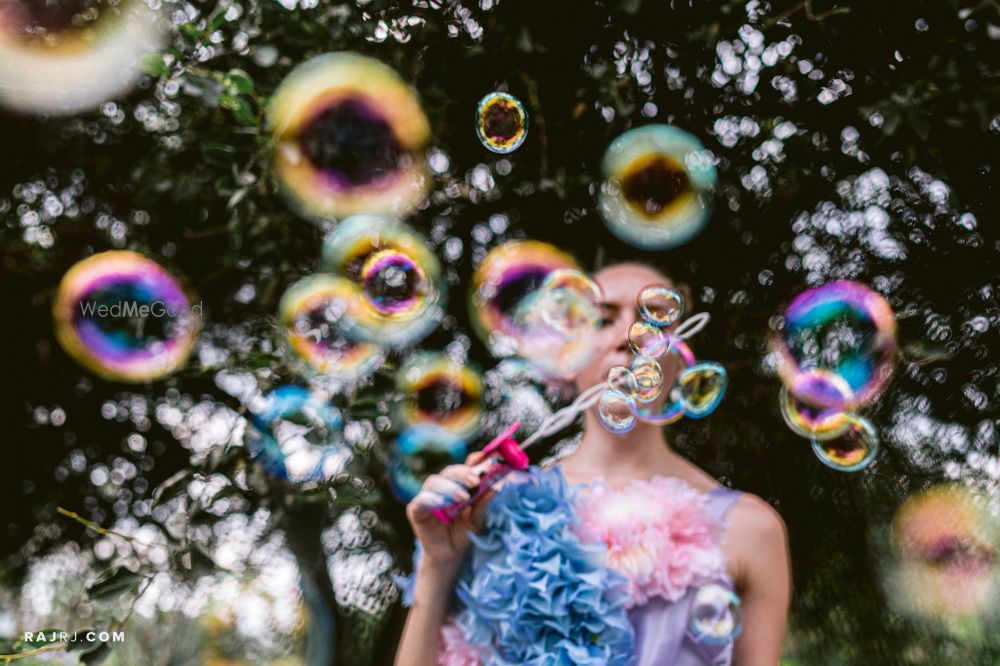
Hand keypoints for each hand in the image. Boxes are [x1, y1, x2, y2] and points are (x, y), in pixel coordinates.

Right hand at [406, 452, 492, 568]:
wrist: (451, 556)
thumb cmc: (465, 533)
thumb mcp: (478, 519)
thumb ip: (484, 503)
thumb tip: (496, 487)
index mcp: (459, 484)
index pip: (465, 467)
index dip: (474, 461)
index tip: (483, 458)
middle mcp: (442, 486)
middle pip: (449, 472)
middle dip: (462, 474)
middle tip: (475, 481)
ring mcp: (428, 496)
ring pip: (434, 482)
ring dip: (449, 487)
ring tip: (463, 498)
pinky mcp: (416, 510)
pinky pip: (420, 500)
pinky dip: (430, 499)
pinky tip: (441, 503)